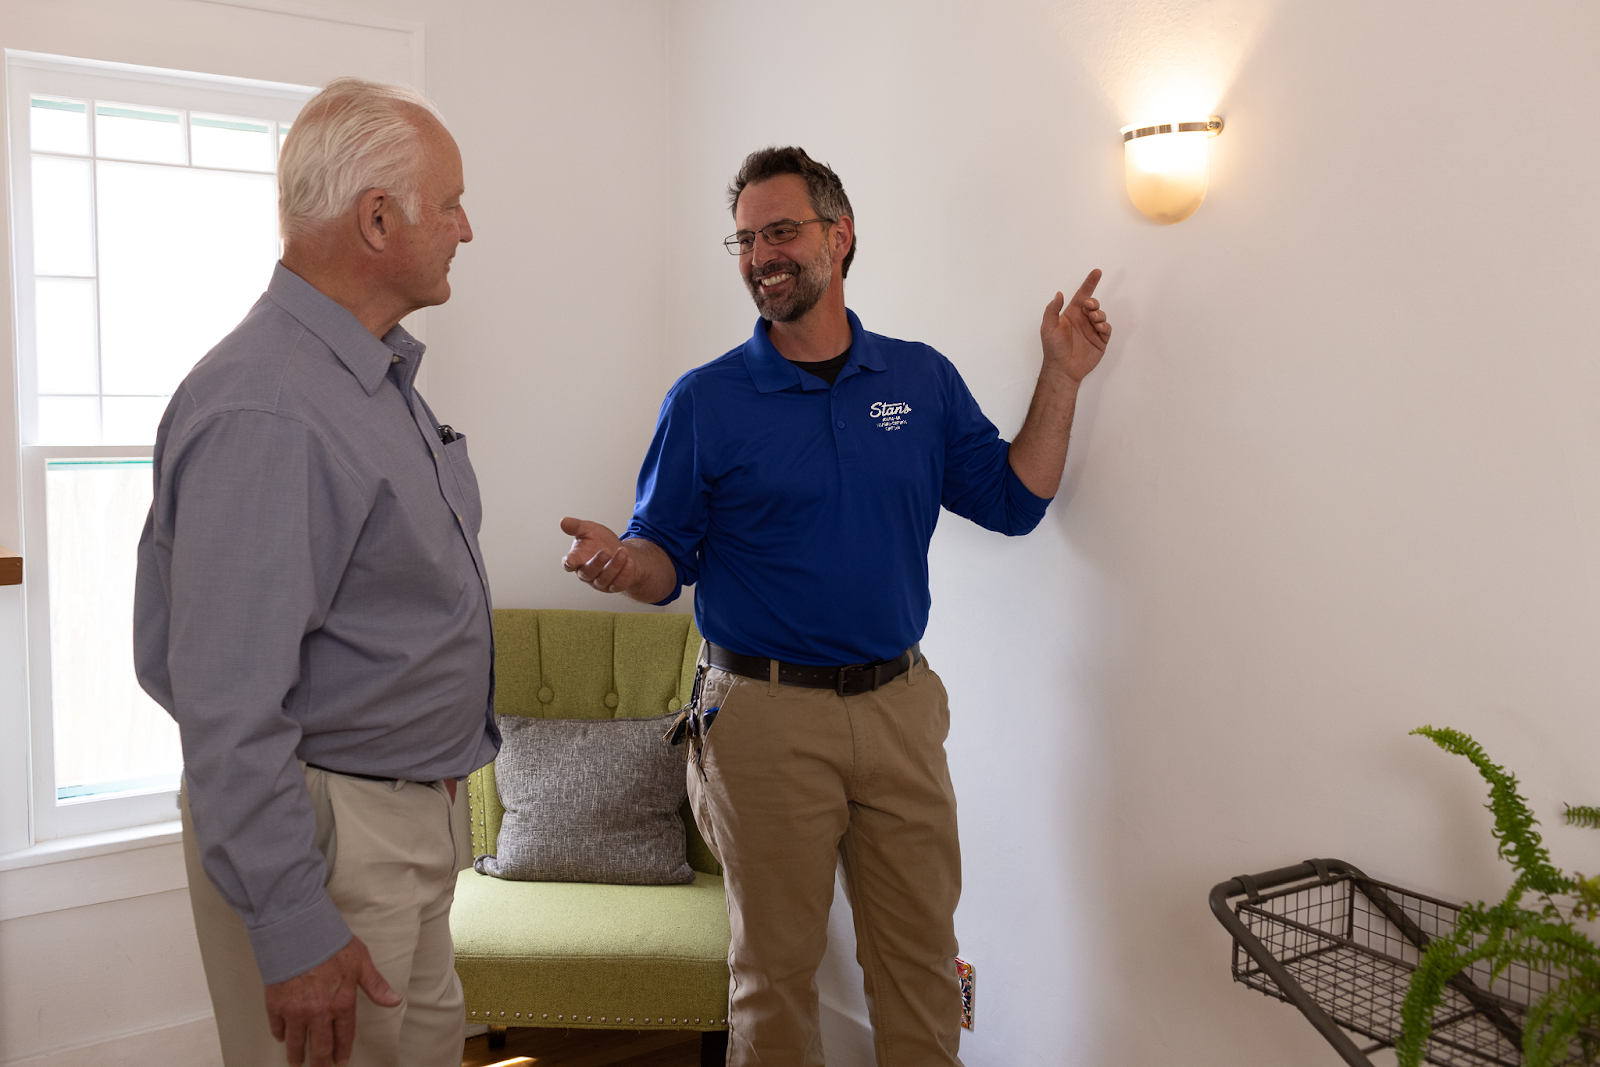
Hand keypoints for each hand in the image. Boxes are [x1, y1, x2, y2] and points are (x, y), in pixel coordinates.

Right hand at [265, 936, 399, 1066]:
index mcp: (341, 1004)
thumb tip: (394, 1001)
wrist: (298, 932)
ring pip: (296, 1043)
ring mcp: (295, 1011)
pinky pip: (277, 1027)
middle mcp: (318, 1013)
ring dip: (297, 1055)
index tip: (340, 1062)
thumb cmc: (330, 943)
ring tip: (297, 1062)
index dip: (342, 1052)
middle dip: (320, 1061)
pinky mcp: (275, 1005)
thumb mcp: (361, 962)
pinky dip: (280, 1034)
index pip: (343, 1037)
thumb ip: (376, 986)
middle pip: (320, 1047)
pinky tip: (282, 1037)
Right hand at [560, 517, 636, 593]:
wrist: (619, 551)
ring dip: (614, 565)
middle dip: (597, 562)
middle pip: (588, 572)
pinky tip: (629, 562)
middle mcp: (586, 573)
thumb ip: (576, 526)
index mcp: (577, 559)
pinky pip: (618, 584)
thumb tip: (563, 522)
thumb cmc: (599, 542)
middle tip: (605, 551)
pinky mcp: (613, 586)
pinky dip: (624, 574)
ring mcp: (599, 581)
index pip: (569, 563)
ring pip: (604, 578)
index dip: (569, 563)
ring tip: (623, 552)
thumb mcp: (589, 529)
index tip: (570, 561)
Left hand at [1040, 268, 1111, 383]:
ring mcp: (1092, 330)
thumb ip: (1052, 310)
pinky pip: (1107, 329)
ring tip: (1092, 319)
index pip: (1082, 295)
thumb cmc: (1053, 348)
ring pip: (1101, 315)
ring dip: (1098, 314)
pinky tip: (1098, 327)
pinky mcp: (1100, 340)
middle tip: (1089, 306)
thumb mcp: (1048, 327)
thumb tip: (1059, 293)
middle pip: (1094, 304)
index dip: (1090, 283)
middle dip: (1093, 302)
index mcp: (1071, 314)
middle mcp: (1083, 320)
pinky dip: (1104, 325)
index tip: (1097, 271)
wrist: (1062, 369)